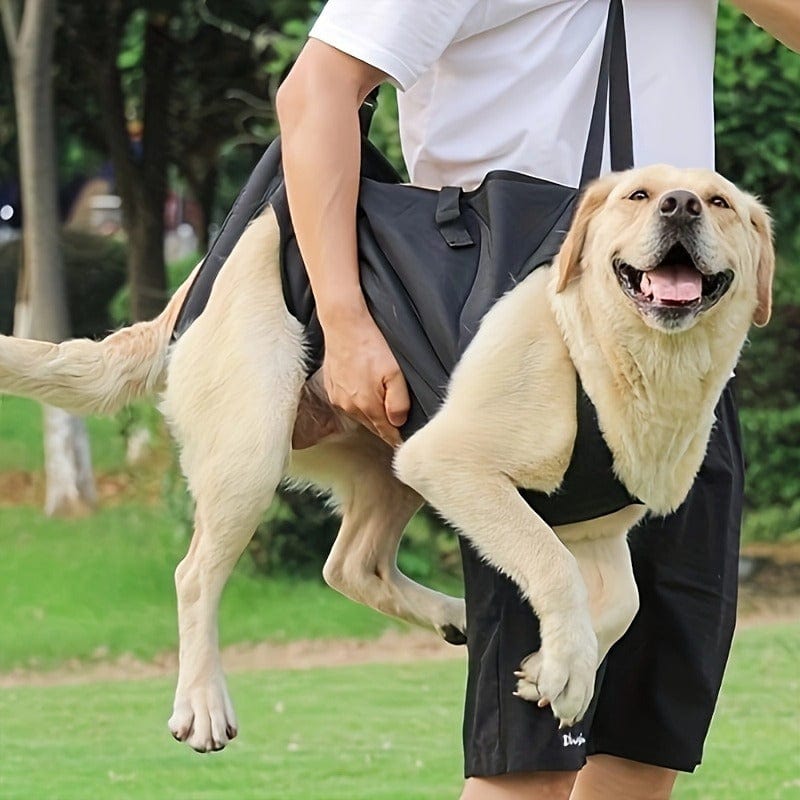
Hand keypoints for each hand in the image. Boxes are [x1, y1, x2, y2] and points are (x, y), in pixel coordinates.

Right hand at [322, 309, 409, 445]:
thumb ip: (398, 402)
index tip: (404, 443)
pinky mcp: (330, 389)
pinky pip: (347, 403)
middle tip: (398, 425)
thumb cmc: (371, 345)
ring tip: (382, 406)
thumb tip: (398, 422)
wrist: (344, 326)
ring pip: (360, 415)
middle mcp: (349, 407)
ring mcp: (337, 399)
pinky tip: (364, 391)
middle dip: (385, 426)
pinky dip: (358, 402)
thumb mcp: (395, 373)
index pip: (386, 432)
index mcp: (367, 406)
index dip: (396, 438)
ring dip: (371, 413)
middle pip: (372, 425)